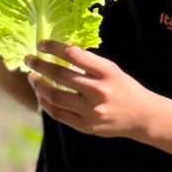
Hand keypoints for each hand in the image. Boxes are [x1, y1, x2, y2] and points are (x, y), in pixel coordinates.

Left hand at [26, 40, 158, 139]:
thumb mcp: (112, 70)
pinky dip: (46, 104)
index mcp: (107, 73)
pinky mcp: (87, 127)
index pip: (74, 55)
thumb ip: (89, 64)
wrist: (142, 117)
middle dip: (40, 65)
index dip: (54, 48)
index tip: (41, 44)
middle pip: (60, 76)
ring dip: (39, 85)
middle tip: (29, 59)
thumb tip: (59, 53)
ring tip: (33, 77)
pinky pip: (59, 114)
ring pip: (55, 97)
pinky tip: (41, 95)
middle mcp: (99, 92)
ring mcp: (92, 111)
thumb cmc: (124, 88)